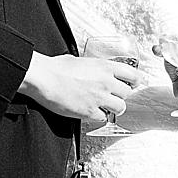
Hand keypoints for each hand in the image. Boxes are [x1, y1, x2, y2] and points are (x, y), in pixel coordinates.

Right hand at [19, 51, 142, 121]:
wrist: (44, 78)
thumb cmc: (57, 67)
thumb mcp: (80, 60)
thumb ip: (93, 66)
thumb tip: (95, 69)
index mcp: (105, 67)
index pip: (133, 75)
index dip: (134, 81)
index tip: (131, 83)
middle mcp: (106, 82)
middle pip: (127, 93)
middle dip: (121, 95)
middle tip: (113, 96)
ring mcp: (98, 98)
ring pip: (120, 108)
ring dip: (113, 108)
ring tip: (105, 106)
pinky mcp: (89, 112)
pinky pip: (103, 118)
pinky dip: (98, 116)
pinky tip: (91, 112)